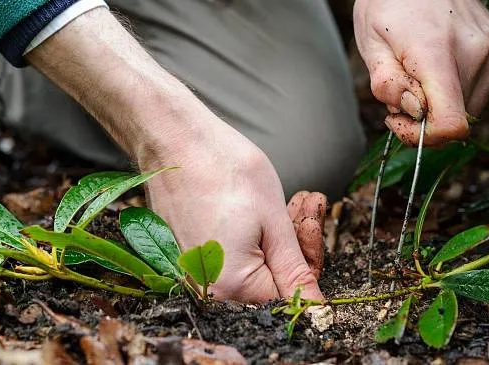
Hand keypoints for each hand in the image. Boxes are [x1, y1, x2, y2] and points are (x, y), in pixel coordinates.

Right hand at [139, 119, 324, 301]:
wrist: (173, 139)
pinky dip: (251, 234)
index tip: (313, 219)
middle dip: (295, 243)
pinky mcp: (188, 257)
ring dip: (275, 236)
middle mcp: (208, 290)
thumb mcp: (273, 220)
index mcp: (232, 287)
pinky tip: (259, 204)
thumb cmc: (223, 169)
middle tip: (304, 202)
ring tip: (287, 197)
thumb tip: (315, 308)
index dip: (309, 256)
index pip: (290, 293)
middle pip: (270, 281)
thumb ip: (295, 269)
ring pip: (253, 266)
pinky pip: (230, 256)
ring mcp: (194, 274)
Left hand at [353, 0, 488, 145]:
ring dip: (443, 103)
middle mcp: (477, 51)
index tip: (400, 120)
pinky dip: (461, 89)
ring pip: (471, 108)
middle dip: (426, 117)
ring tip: (422, 72)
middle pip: (458, 120)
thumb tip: (413, 112)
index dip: (423, 136)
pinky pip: (484, 91)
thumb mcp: (370, 42)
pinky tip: (444, 64)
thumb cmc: (391, 5)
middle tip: (403, 90)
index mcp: (437, 51)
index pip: (450, 123)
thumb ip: (386, 83)